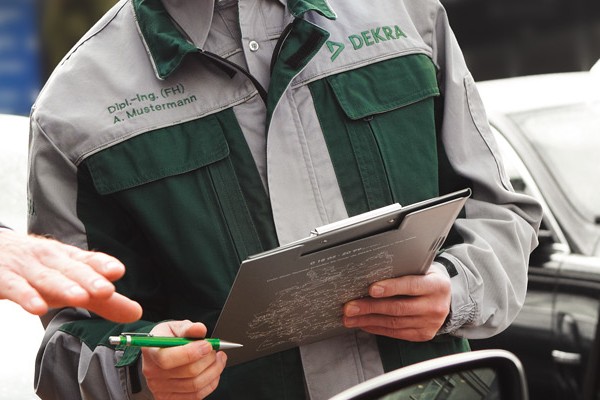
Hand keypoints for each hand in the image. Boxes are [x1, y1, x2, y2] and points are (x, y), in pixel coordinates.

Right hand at [0, 229, 141, 321]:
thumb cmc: (38, 268)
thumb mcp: (71, 281)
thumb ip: (103, 301)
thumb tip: (135, 313)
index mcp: (68, 259)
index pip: (89, 260)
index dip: (103, 265)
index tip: (118, 271)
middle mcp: (50, 259)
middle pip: (71, 269)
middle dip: (89, 278)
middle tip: (106, 290)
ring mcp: (26, 268)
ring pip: (46, 277)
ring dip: (63, 286)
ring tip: (79, 297)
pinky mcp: (3, 279)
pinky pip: (15, 287)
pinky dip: (25, 296)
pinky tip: (36, 306)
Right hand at [142, 320, 226, 398]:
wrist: (158, 353)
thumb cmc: (167, 339)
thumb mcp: (174, 327)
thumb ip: (187, 328)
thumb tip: (199, 329)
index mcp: (151, 351)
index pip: (168, 358)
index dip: (192, 352)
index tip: (208, 345)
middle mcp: (153, 372)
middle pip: (188, 372)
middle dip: (209, 360)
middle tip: (216, 350)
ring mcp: (160, 388)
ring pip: (195, 385)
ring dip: (214, 371)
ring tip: (219, 359)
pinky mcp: (169, 398)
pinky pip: (196, 396)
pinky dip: (210, 384)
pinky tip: (213, 372)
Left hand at [342, 264, 450, 340]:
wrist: (448, 298)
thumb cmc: (427, 279)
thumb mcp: (422, 269)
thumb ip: (404, 271)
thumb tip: (371, 272)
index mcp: (437, 285)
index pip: (411, 286)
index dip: (390, 287)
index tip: (371, 289)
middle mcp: (435, 306)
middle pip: (398, 308)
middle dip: (370, 307)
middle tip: (349, 307)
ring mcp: (430, 323)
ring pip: (394, 323)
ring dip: (368, 320)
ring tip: (350, 317)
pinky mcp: (423, 335)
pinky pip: (395, 333)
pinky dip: (377, 328)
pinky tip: (363, 324)